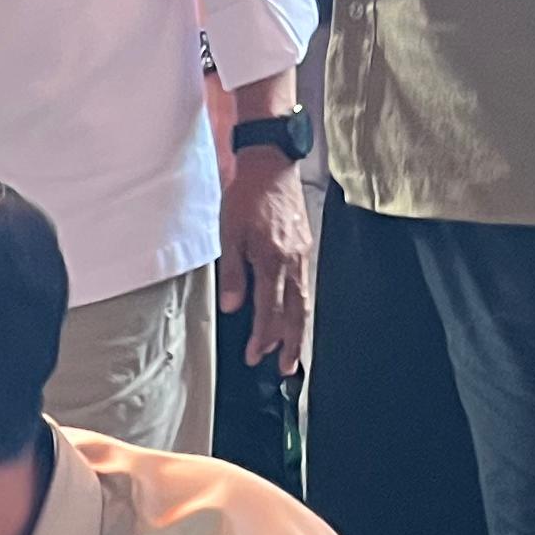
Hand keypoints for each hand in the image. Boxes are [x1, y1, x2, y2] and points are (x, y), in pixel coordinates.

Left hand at [217, 149, 312, 376]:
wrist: (271, 165)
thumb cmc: (247, 196)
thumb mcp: (229, 234)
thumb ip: (233, 274)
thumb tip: (234, 307)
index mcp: (272, 260)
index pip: (269, 310)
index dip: (263, 337)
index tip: (256, 356)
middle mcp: (292, 261)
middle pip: (296, 313)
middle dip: (291, 344)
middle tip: (287, 369)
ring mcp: (302, 254)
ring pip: (304, 301)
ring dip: (298, 330)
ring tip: (293, 352)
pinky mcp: (304, 247)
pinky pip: (304, 285)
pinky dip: (300, 307)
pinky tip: (293, 316)